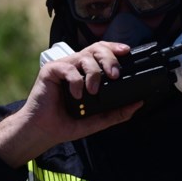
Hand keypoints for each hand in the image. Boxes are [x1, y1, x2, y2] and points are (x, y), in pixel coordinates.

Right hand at [0, 41, 143, 167]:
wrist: (43, 132)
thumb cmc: (66, 123)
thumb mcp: (97, 120)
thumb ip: (116, 112)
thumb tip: (138, 103)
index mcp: (86, 72)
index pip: (102, 52)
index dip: (114, 48)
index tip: (126, 52)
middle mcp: (75, 66)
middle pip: (96, 49)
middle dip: (109, 58)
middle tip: (115, 75)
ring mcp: (63, 67)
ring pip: (84, 56)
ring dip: (94, 72)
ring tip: (93, 91)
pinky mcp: (50, 71)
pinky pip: (68, 68)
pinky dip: (76, 81)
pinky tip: (76, 95)